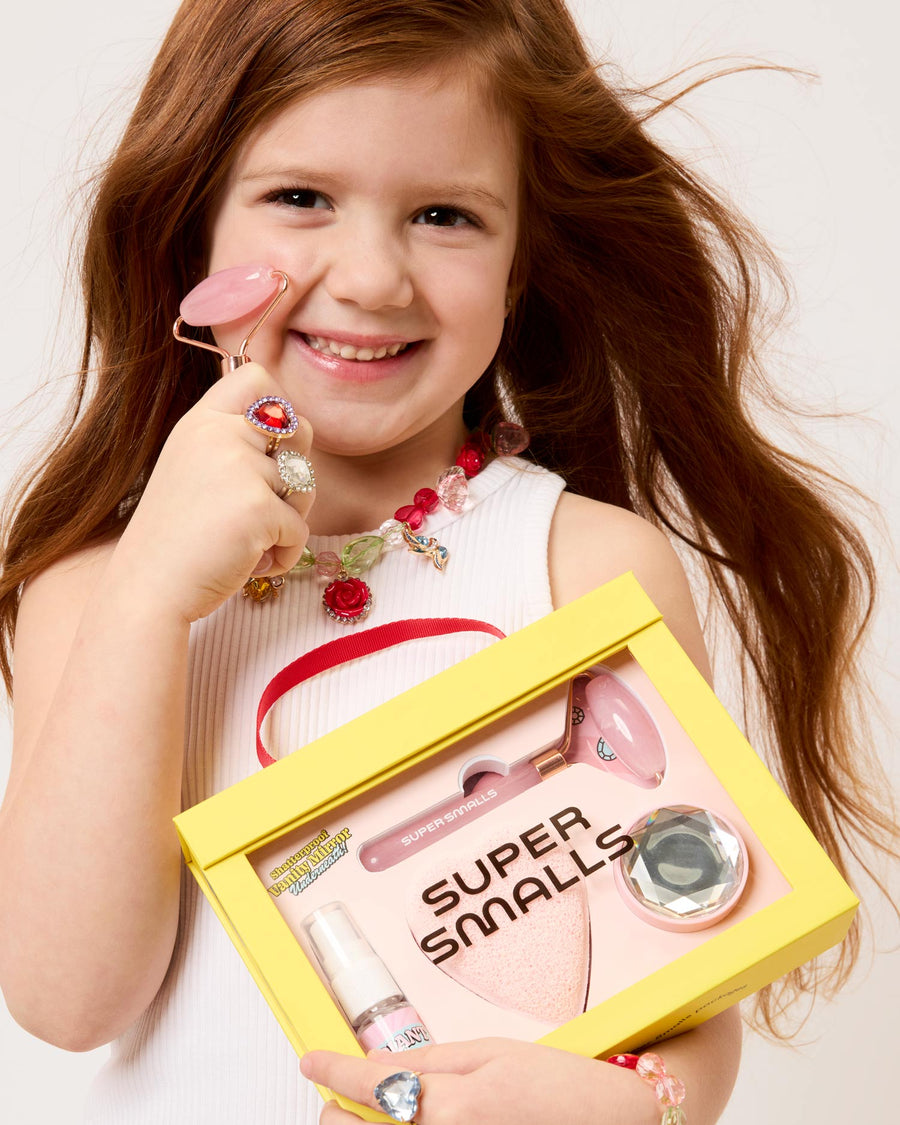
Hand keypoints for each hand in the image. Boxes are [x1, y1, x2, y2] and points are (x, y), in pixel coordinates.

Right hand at [116, 361, 314, 621]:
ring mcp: (241, 469)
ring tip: (246, 540)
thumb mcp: (194, 468)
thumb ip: (231, 441)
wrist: (149, 589)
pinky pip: (301, 530)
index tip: (265, 449)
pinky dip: (283, 554)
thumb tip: (293, 424)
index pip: (257, 378)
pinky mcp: (260, 508)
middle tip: (260, 507)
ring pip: (306, 486)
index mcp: (202, 422)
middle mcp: (220, 435)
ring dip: (287, 521)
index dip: (279, 408)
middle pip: (302, 430)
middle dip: (295, 474)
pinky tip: (248, 563)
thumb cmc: (178, 539)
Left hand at [300, 1038, 651, 1124]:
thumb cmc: (563, 1089)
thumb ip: (428, 1062)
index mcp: (450, 1106)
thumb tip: (376, 1063)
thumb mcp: (493, 1054)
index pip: (368, 1086)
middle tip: (340, 1098)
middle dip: (338, 1113)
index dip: (330, 1070)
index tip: (310, 1061)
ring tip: (372, 1116)